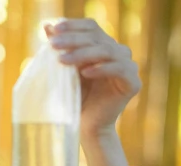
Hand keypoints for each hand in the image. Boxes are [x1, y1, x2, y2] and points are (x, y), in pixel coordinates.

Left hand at [45, 18, 140, 134]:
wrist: (86, 125)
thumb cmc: (74, 97)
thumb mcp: (65, 69)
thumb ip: (60, 47)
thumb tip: (46, 25)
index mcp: (105, 45)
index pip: (91, 27)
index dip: (73, 25)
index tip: (53, 29)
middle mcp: (119, 53)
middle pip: (97, 38)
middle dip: (72, 40)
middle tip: (52, 45)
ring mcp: (129, 67)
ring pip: (107, 51)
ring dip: (82, 54)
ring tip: (62, 60)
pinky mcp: (133, 83)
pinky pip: (119, 69)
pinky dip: (101, 69)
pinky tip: (85, 73)